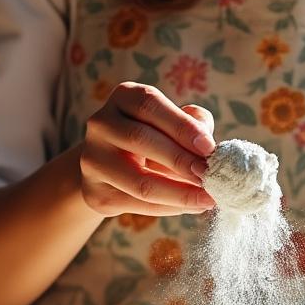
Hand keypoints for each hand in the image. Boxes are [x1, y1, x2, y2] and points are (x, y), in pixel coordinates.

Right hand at [78, 82, 217, 216]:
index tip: (209, 148)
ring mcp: (93, 159)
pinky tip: (191, 207)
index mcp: (123, 97)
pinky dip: (169, 208)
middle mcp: (100, 123)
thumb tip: (208, 147)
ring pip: (139, 181)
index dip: (181, 126)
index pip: (149, 105)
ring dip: (179, 193)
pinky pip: (137, 204)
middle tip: (212, 178)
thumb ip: (194, 124)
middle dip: (182, 161)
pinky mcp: (94, 192)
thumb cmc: (155, 139)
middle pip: (140, 140)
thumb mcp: (174, 123)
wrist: (112, 168)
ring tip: (208, 200)